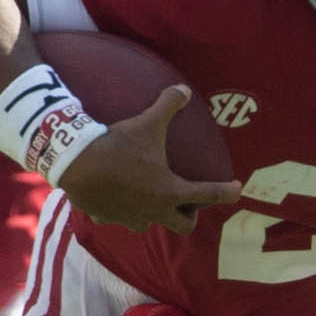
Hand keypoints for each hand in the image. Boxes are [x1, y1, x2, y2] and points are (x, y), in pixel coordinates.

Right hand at [57, 85, 240, 234]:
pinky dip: (119, 210)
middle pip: (183, 226)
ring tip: (151, 197)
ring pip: (149, 224)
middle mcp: (154, 211)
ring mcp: (130, 218)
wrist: (77, 163)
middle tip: (189, 201)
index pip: (209, 194)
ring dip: (155, 213)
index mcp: (171, 191)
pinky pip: (117, 219)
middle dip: (190, 215)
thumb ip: (169, 104)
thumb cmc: (119, 145)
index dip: (227, 191)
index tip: (237, 188)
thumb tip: (184, 89)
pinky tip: (115, 197)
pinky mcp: (106, 217)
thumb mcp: (148, 122)